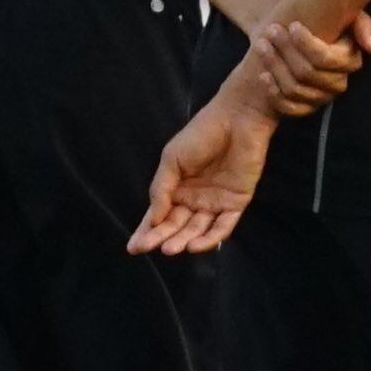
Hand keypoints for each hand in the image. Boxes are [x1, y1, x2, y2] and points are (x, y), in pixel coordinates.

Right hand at [130, 83, 273, 255]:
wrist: (236, 120)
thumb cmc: (200, 135)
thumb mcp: (172, 160)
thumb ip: (162, 189)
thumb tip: (152, 219)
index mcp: (177, 187)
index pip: (159, 215)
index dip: (146, 231)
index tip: (133, 248)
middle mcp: (194, 199)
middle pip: (176, 225)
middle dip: (161, 238)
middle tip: (148, 248)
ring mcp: (215, 203)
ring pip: (197, 229)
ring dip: (183, 240)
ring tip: (171, 249)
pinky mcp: (236, 203)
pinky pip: (223, 226)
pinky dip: (210, 238)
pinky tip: (195, 246)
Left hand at [244, 12, 367, 114]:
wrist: (294, 33)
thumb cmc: (322, 20)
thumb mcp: (346, 15)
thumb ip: (363, 25)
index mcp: (349, 62)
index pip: (325, 59)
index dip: (306, 44)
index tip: (292, 25)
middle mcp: (337, 84)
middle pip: (306, 73)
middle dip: (285, 50)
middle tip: (271, 30)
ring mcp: (320, 99)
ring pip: (294, 88)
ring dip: (274, 65)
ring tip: (261, 44)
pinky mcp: (304, 109)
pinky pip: (288, 108)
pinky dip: (273, 92)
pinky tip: (263, 74)